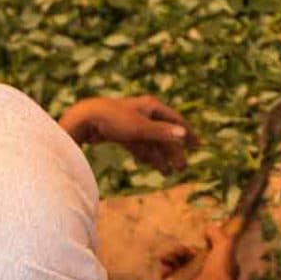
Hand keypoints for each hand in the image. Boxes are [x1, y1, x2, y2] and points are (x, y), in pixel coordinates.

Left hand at [61, 94, 189, 170]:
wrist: (83, 119)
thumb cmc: (113, 120)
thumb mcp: (140, 128)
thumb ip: (162, 132)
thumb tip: (184, 135)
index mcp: (152, 107)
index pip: (175, 120)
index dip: (186, 133)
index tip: (197, 145)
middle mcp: (144, 113)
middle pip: (163, 133)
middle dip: (173, 151)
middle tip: (182, 167)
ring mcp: (132, 122)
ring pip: (151, 141)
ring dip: (159, 156)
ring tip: (168, 172)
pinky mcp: (120, 131)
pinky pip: (138, 144)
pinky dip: (145, 154)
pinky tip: (149, 165)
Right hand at [171, 223, 242, 279]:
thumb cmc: (219, 269)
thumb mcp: (224, 246)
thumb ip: (217, 234)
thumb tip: (207, 228)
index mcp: (214, 265)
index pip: (198, 254)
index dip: (189, 249)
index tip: (184, 247)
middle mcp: (203, 275)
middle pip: (184, 262)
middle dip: (174, 256)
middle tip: (168, 254)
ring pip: (175, 273)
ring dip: (167, 266)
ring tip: (164, 264)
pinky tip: (162, 274)